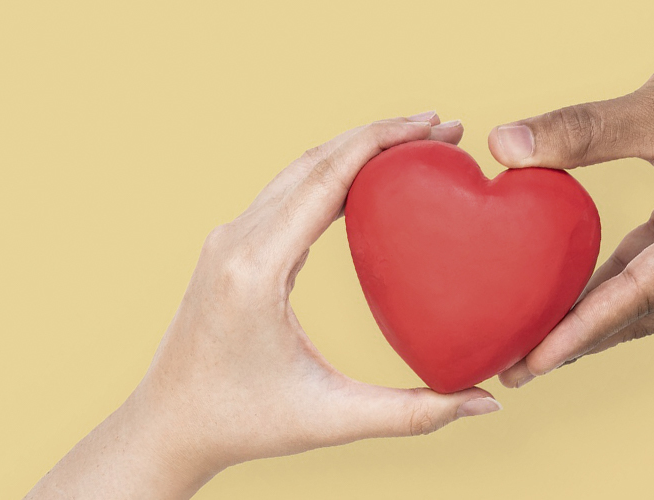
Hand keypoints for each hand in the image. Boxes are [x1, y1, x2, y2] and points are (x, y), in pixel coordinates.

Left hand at [27, 113, 500, 499]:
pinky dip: (333, 173)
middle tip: (444, 128)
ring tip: (415, 143)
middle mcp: (236, 240)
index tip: (436, 125)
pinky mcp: (231, 246)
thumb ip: (414, 414)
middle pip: (317, 158)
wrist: (168, 426)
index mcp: (257, 268)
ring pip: (300, 168)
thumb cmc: (243, 423)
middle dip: (383, 134)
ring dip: (357, 148)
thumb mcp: (332, 420)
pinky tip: (370, 180)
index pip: (327, 177)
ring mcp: (228, 238)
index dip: (386, 141)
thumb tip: (486, 403)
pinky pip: (288, 190)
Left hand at [490, 0, 653, 387]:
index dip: (578, 332)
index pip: (640, 298)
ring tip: (543, 337)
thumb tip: (504, 147)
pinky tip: (582, 288)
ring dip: (602, 313)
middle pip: (649, 311)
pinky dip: (624, 276)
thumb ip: (581, 131)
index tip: (529, 363)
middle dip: (583, 338)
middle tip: (519, 366)